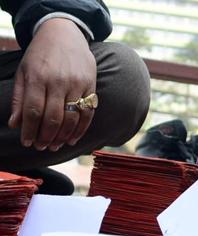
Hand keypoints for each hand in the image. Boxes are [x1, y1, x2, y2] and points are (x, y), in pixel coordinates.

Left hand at [8, 18, 95, 150]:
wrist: (65, 33)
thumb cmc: (41, 54)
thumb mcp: (24, 71)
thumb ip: (19, 98)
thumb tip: (15, 124)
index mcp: (38, 77)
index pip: (33, 111)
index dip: (30, 130)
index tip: (27, 142)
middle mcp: (58, 81)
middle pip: (53, 117)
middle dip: (46, 137)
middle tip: (41, 147)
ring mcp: (77, 84)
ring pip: (71, 118)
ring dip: (63, 136)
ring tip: (55, 145)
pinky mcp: (90, 85)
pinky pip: (87, 113)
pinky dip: (81, 129)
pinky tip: (72, 138)